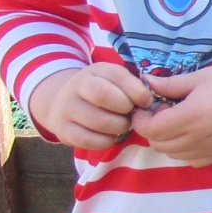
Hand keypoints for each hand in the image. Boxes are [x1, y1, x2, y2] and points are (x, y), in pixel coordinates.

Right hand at [26, 64, 150, 149]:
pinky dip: (106, 141)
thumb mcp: (116, 82)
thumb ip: (134, 87)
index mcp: (95, 71)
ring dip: (119, 127)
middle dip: (126, 109)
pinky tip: (110, 136)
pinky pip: (88, 140)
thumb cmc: (103, 92)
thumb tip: (148, 101)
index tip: (147, 101)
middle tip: (131, 114)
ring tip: (122, 125)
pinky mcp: (62, 130)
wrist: (64, 103)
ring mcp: (66, 108)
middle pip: (103, 95)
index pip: (117, 76)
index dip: (136, 90)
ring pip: (98, 120)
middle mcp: (76, 86)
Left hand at [131, 61, 211, 165]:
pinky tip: (190, 135)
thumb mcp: (199, 77)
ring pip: (172, 154)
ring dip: (166, 141)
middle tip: (160, 112)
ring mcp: (209, 149)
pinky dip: (183, 151)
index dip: (142, 119)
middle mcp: (198, 137)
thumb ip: (170, 84)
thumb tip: (147, 83)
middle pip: (158, 144)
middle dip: (152, 129)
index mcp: (190, 116)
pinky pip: (190, 160)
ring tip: (176, 122)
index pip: (151, 129)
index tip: (146, 107)